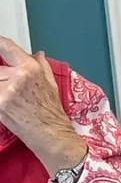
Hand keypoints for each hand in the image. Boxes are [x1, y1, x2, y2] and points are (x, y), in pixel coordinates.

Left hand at [0, 36, 86, 172]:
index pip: (6, 46)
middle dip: (1, 79)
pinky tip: (6, 108)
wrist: (51, 135)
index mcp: (32, 68)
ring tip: (11, 100)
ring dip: (0, 89)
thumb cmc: (53, 114)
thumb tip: (36, 54)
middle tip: (11, 91)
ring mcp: (7, 90)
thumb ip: (41, 66)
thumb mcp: (52, 85)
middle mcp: (19, 76)